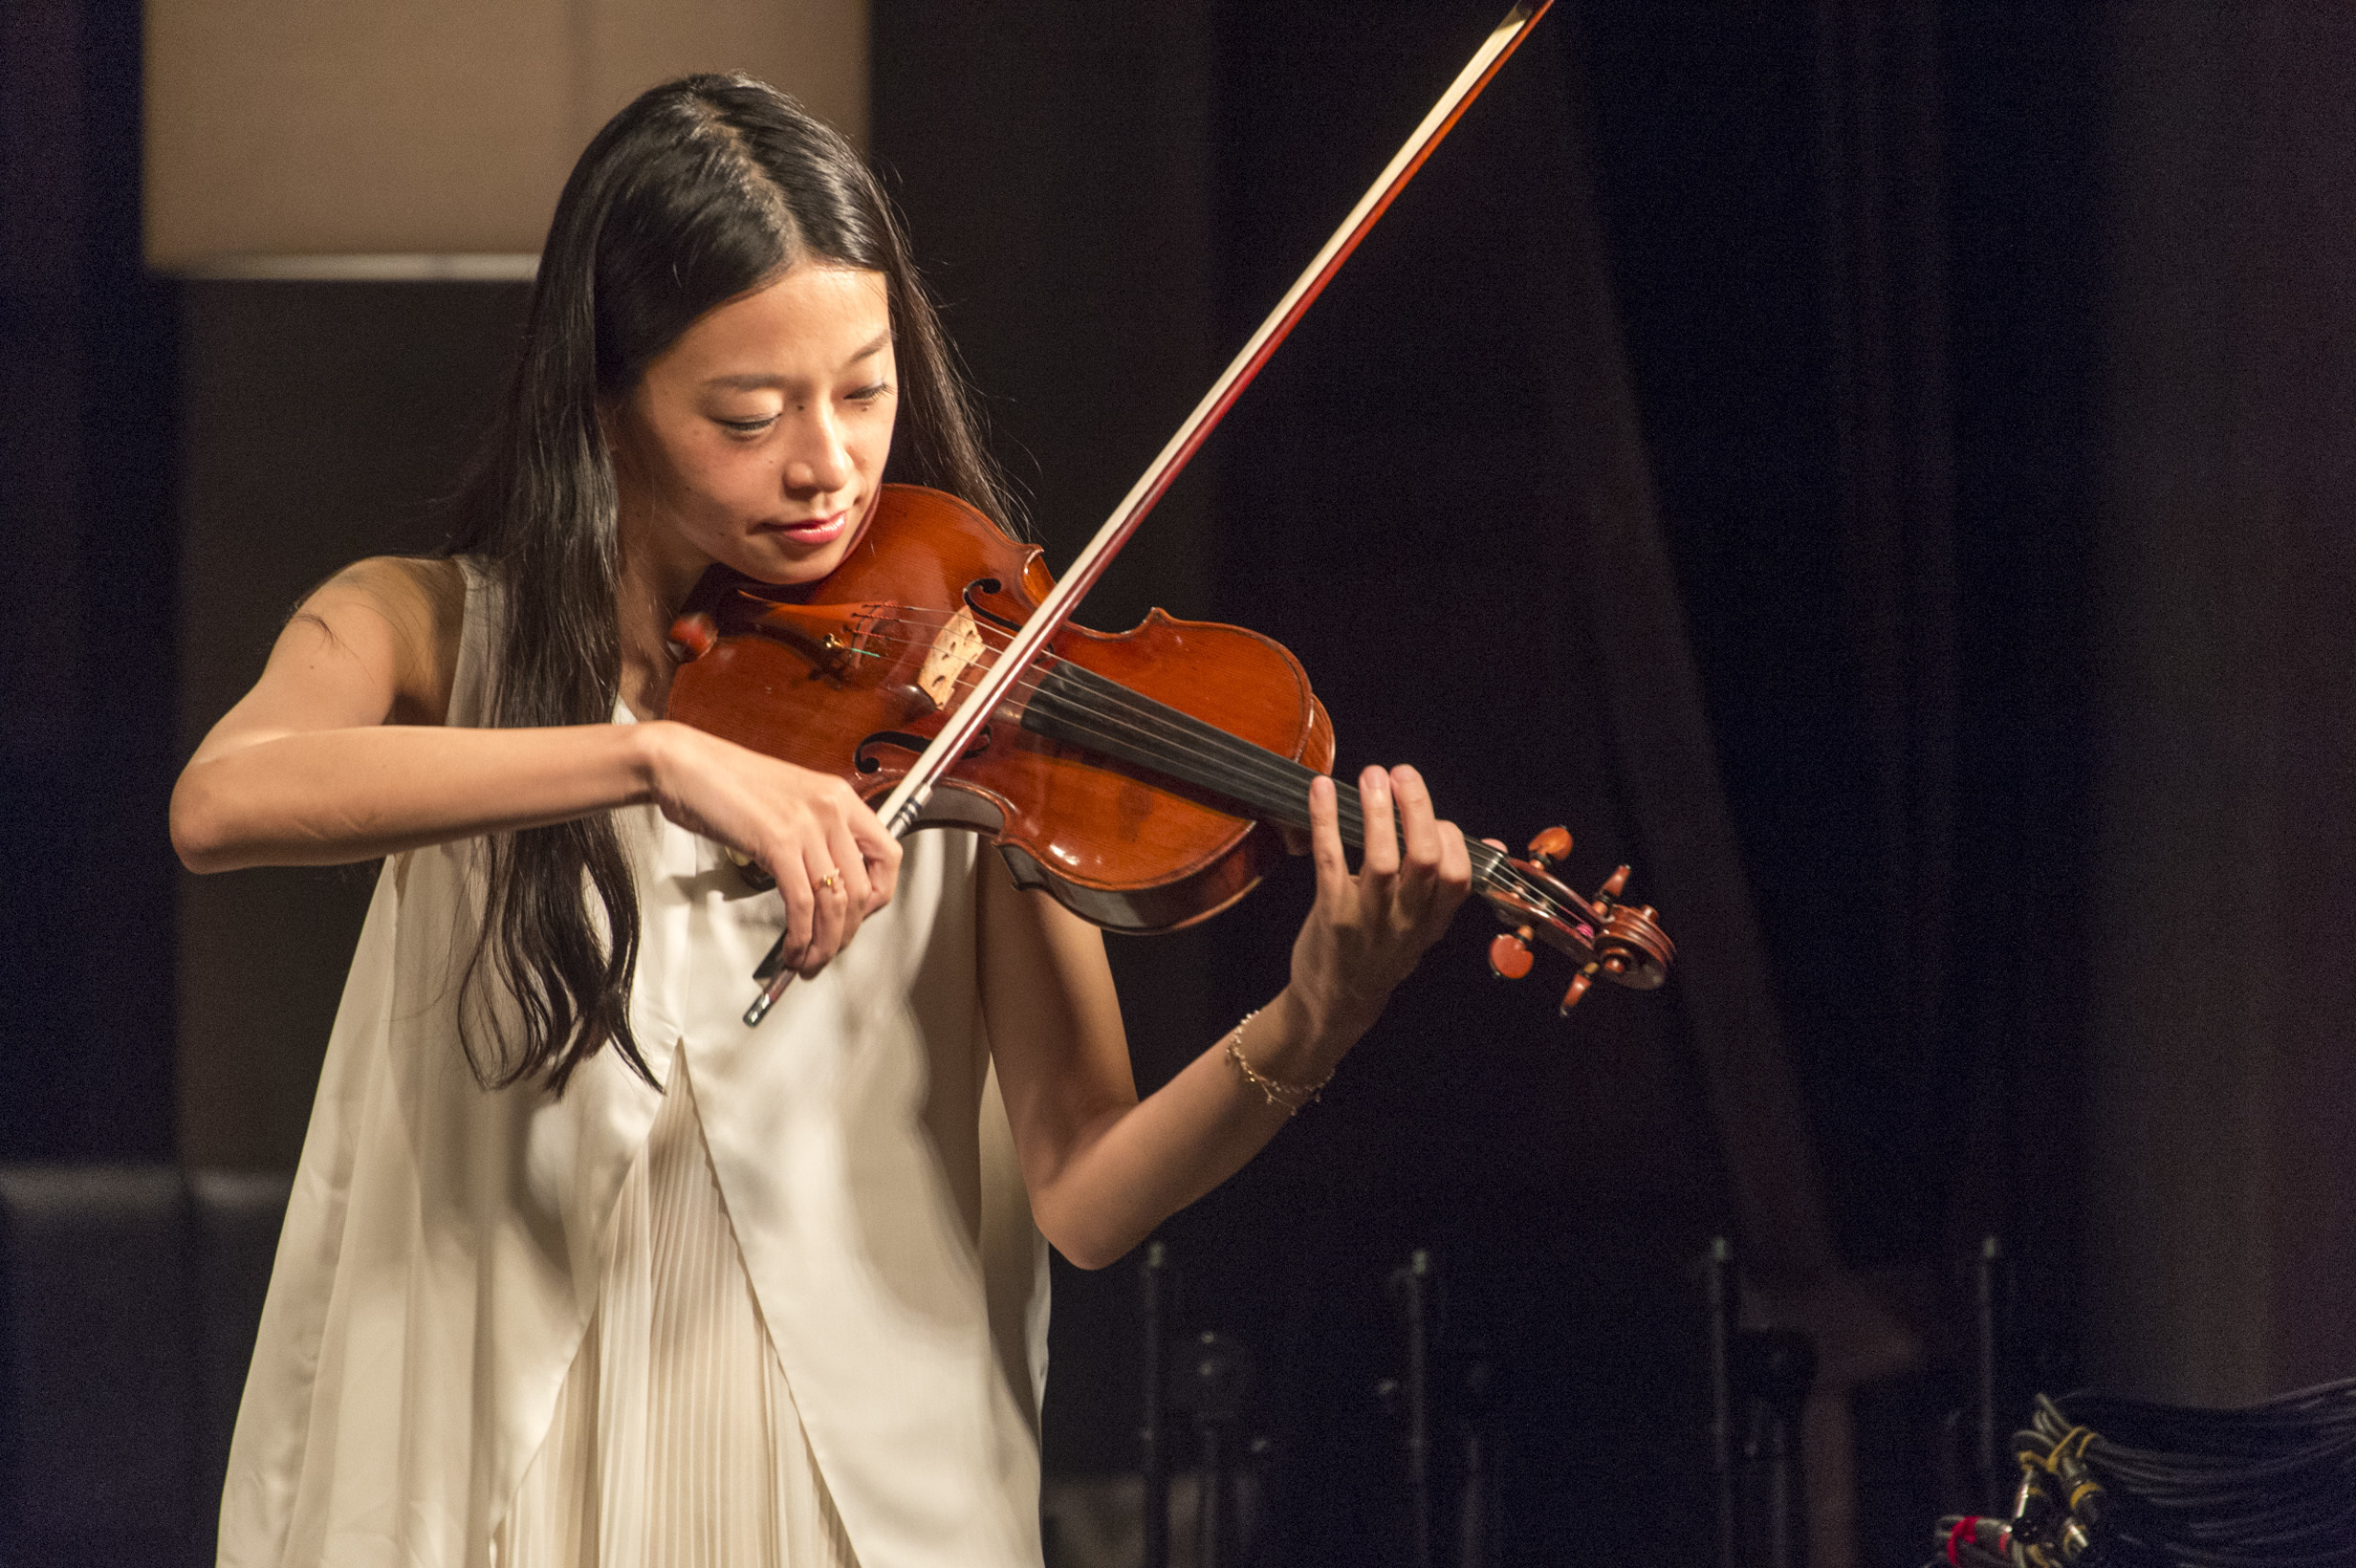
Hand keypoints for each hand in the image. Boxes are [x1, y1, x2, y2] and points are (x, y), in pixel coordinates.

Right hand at [641, 721, 900, 976]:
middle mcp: (831, 810)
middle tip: (831, 950)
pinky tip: (792, 948)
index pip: (888, 855)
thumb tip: (823, 880)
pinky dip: (800, 936)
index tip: (860, 916)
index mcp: (840, 798)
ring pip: (836, 903)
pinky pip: (802, 904)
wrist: (684, 763)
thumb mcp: (788, 802)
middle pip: (864, 888)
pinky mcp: (777, 843)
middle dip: (849, 932)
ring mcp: (807, 826)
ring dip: (825, 943)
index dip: (880, 896)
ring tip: (810, 960)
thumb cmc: (725, 782)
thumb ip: (813, 834)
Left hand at [1287, 764, 1473, 1046]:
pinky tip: (1322, 790)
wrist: (1334, 1005)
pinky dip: (1326, 821)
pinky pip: (1331, 862)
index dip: (1450, 836)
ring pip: (1382, 859)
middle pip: (1425, 858)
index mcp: (1434, 921)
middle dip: (1416, 808)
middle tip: (1402, 773)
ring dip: (1377, 811)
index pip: (1459, 874)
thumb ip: (1451, 884)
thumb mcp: (1425, 926)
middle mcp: (1407, 921)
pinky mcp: (1331, 916)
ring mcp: (1369, 919)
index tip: (1433, 815)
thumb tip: (1494, 843)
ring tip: (1371, 775)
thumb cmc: (1380, 955)